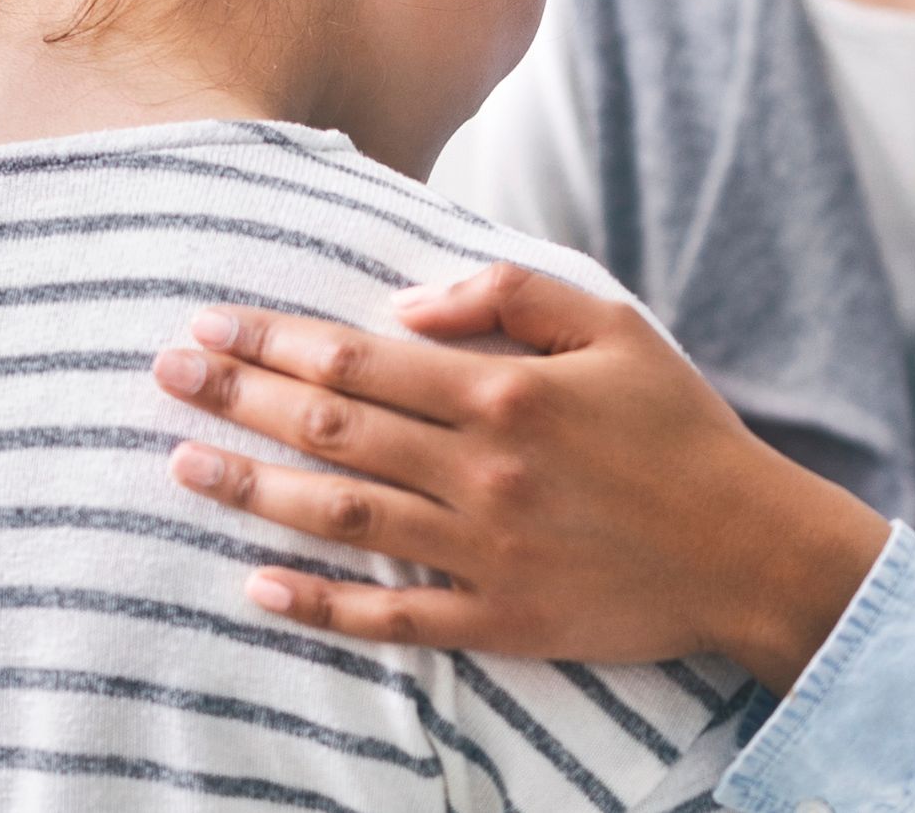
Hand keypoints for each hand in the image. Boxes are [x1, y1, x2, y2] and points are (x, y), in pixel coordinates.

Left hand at [152, 263, 891, 693]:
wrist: (748, 548)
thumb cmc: (680, 426)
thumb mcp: (614, 325)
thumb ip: (510, 294)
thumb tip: (407, 304)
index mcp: (504, 392)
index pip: (359, 361)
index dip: (274, 341)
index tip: (209, 323)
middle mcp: (481, 471)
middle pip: (331, 431)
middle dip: (237, 399)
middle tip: (165, 376)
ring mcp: (483, 551)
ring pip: (341, 517)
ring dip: (252, 490)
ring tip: (180, 468)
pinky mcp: (497, 620)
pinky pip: (389, 617)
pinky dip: (317, 604)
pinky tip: (256, 585)